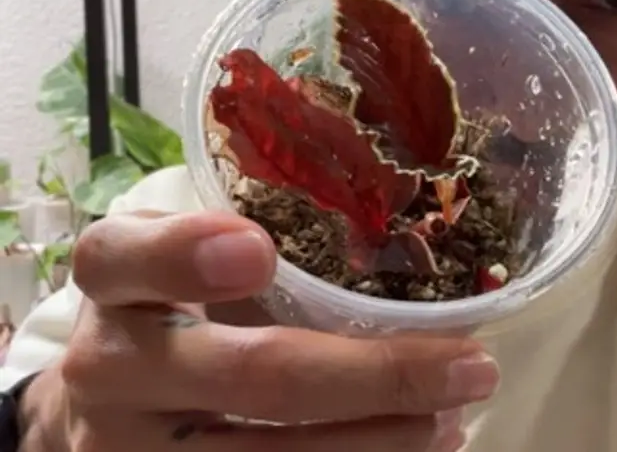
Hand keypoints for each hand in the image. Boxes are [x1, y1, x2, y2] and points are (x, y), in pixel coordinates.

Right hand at [23, 211, 498, 450]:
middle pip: (251, 375)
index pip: (130, 255)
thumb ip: (240, 229)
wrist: (106, 391)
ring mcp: (125, 449)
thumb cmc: (169, 295)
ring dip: (379, 440)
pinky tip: (403, 450)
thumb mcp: (181, 243)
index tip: (261, 251)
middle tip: (468, 368)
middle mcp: (107, 365)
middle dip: (375, 375)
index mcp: (112, 273)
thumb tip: (389, 229)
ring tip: (450, 418)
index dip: (190, 253)